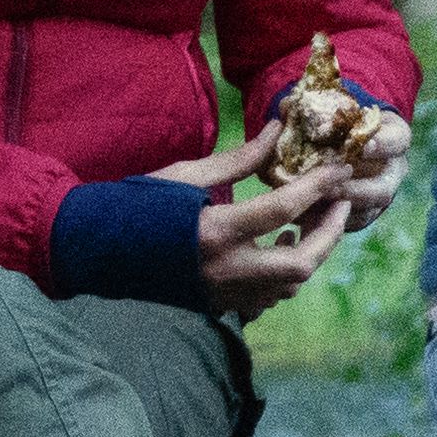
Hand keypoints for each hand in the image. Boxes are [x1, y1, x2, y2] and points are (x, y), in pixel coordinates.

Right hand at [155, 125, 381, 315]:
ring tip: (307, 223)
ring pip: (288, 286)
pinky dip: (282, 275)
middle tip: (338, 206)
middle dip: (329, 235)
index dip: (318, 186)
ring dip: (308, 255)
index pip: (282, 210)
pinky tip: (278, 250)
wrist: (97, 250)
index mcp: (215, 231)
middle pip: (301, 264)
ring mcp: (222, 294)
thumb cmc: (137, 205)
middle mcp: (224, 270)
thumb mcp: (187, 174)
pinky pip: (267, 299)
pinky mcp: (216, 305)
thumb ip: (239, 160)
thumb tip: (277, 132)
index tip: (340, 169)